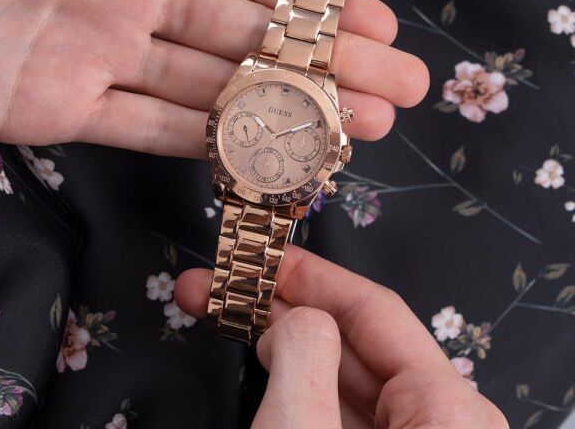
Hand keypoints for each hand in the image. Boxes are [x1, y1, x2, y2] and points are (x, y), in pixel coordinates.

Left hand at [0, 0, 428, 157]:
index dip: (314, 3)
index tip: (376, 24)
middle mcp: (135, 0)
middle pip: (252, 41)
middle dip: (330, 67)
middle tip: (400, 88)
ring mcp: (106, 59)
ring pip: (218, 92)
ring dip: (292, 113)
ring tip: (363, 128)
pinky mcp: (65, 110)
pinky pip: (154, 128)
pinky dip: (212, 142)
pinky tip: (272, 153)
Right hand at [175, 246, 507, 428]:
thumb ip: (302, 355)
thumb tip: (291, 321)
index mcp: (446, 409)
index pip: (373, 311)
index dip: (311, 274)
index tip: (259, 253)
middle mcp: (438, 427)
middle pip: (351, 342)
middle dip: (280, 306)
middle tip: (218, 285)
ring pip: (339, 379)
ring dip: (279, 343)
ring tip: (223, 315)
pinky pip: (332, 416)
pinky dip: (290, 385)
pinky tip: (260, 366)